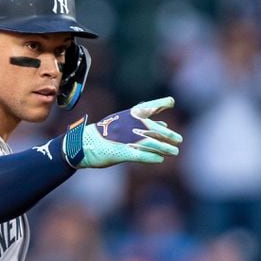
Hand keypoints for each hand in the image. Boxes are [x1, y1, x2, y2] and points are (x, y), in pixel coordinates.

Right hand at [62, 96, 181, 168]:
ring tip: (174, 152)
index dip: (160, 103)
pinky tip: (159, 160)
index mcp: (128, 116)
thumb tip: (164, 126)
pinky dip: (151, 157)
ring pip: (150, 143)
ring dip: (164, 148)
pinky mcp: (121, 152)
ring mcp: (125, 139)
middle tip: (178, 139)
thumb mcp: (123, 125)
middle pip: (153, 129)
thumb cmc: (104, 134)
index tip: (171, 101)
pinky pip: (140, 155)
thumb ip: (143, 125)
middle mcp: (129, 125)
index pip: (147, 106)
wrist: (82, 144)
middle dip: (168, 135)